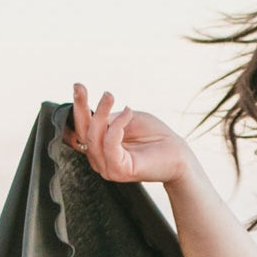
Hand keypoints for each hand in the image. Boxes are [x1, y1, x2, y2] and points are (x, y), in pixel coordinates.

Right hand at [64, 83, 192, 185]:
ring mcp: (108, 167)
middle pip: (83, 132)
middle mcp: (100, 159)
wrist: (178, 154)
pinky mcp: (119, 170)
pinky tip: (128, 113)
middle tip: (86, 88)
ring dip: (101, 113)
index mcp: (101, 147)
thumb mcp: (128, 119)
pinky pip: (109, 144)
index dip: (78, 107)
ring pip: (94, 137)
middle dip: (82, 108)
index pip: (83, 127)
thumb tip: (91, 112)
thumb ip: (109, 118)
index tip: (77, 86)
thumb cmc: (155, 136)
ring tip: (110, 96)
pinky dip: (117, 126)